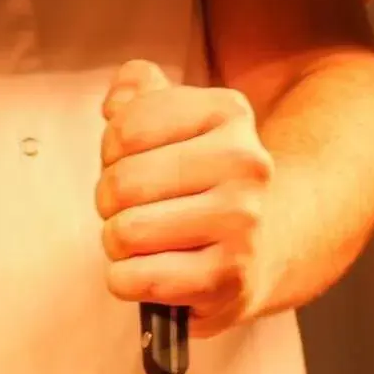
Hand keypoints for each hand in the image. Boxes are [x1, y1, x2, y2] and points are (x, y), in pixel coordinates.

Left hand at [96, 59, 276, 336]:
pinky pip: (134, 278)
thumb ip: (140, 98)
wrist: (263, 248)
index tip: (136, 164)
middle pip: (120, 183)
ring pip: (124, 232)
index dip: (111, 154)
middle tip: (137, 210)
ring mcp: (242, 222)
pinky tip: (152, 270)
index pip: (124, 129)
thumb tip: (120, 93)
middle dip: (110, 204)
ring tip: (149, 241)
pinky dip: (126, 280)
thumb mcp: (177, 127)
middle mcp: (245, 163)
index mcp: (227, 113)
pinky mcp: (227, 277)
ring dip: (119, 244)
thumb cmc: (201, 187)